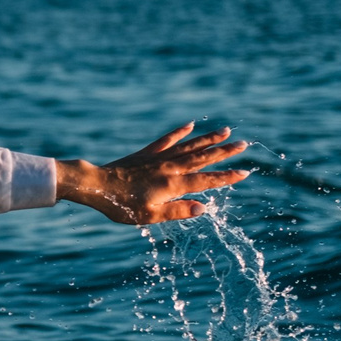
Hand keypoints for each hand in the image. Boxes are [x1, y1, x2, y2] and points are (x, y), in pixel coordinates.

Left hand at [54, 124, 249, 224]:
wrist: (96, 185)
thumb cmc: (122, 205)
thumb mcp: (150, 216)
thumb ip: (177, 211)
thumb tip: (203, 208)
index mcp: (173, 185)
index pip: (206, 181)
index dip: (226, 178)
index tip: (244, 172)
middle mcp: (169, 168)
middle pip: (203, 158)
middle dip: (224, 152)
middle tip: (244, 144)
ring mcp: (159, 158)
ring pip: (189, 146)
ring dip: (208, 139)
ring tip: (226, 130)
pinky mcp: (146, 153)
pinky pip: (167, 140)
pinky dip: (179, 132)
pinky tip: (191, 125)